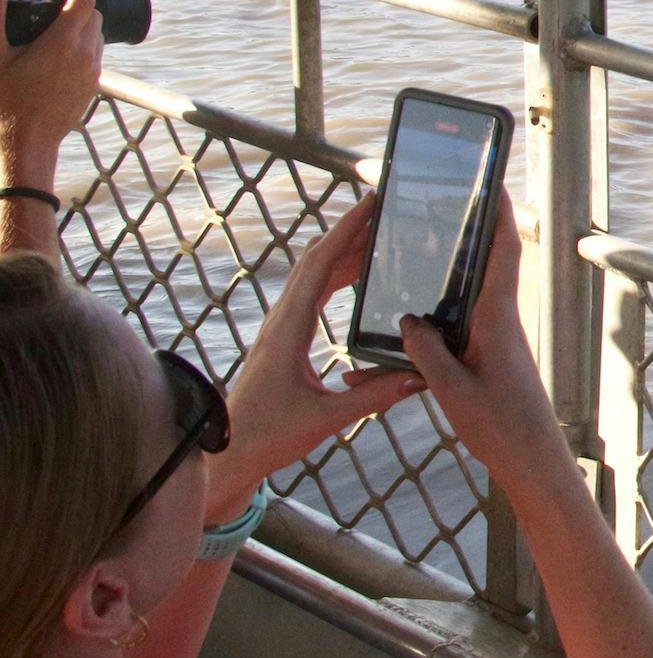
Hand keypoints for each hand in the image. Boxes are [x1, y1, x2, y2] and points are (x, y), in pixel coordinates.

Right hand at [0, 0, 103, 179]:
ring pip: (98, 36)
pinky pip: (95, 56)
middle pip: (94, 15)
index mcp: (62, 44)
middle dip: (76, 4)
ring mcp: (91, 73)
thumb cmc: (5, 105)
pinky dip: (82, 46)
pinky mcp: (91, 87)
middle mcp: (84, 55)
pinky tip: (56, 54)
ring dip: (81, 25)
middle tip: (51, 6)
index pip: (84, 0)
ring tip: (52, 29)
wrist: (25, 146)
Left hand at [206, 194, 424, 522]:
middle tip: (384, 210)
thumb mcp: (325, 419)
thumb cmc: (268, 436)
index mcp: (289, 329)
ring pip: (312, 274)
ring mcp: (280, 328)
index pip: (319, 266)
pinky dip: (336, 274)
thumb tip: (419, 378)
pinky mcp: (284, 338)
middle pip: (316, 260)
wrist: (228, 455)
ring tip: (378, 236)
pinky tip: (356, 276)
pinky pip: (311, 293)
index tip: (370, 203)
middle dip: (349, 231)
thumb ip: (373, 397)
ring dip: (343, 251)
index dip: (346, 230)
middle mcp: (282, 320)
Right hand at [394, 191, 567, 486]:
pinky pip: (469, 320)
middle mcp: (501, 322)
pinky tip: (422, 314)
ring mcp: (498, 339)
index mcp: (497, 321)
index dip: (500, 219)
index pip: (502, 256)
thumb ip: (427, 354)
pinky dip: (450, 308)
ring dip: (460, 269)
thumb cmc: (499, 428)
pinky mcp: (492, 356)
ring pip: (478, 292)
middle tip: (451, 202)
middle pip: (490, 265)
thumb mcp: (452, 391)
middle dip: (475, 232)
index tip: (494, 184)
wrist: (531, 460)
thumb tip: (409, 320)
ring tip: (430, 246)